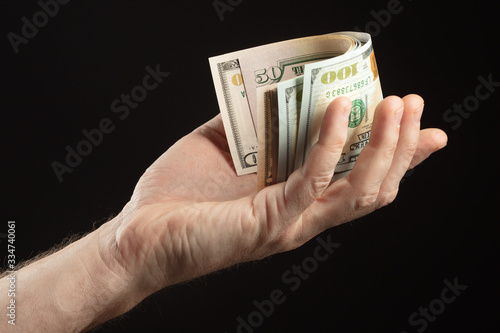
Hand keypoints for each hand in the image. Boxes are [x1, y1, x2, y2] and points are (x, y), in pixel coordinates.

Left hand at [106, 94, 446, 295]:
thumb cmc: (177, 195)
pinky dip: (329, 145)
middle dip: (400, 146)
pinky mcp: (269, 223)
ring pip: (357, 190)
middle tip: (415, 106)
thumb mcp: (222, 148)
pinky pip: (312, 182)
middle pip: (371, 187)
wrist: (137, 235)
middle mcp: (302, 216)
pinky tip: (339, 111)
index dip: (396, 156)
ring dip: (383, 146)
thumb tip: (271, 91)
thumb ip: (251, 125)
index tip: (423, 128)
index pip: (356, 179)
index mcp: (294, 199)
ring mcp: (290, 224)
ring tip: (396, 107)